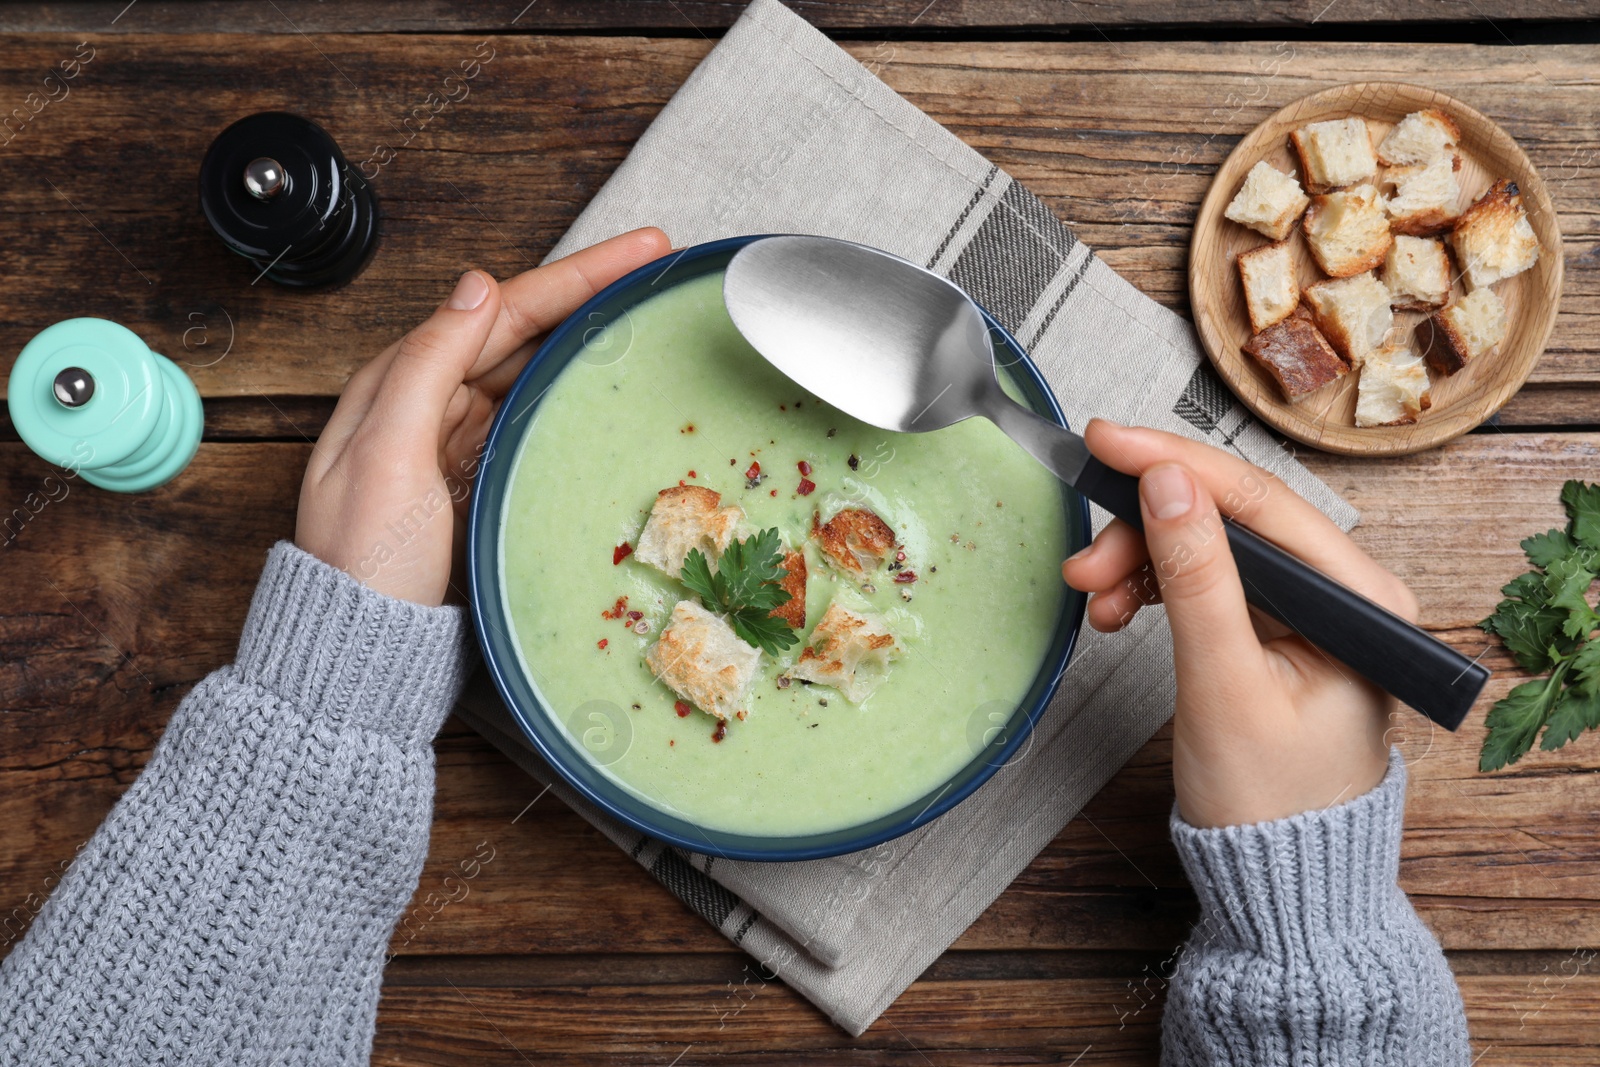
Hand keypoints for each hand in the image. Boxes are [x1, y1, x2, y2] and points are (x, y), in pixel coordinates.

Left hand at [296, 227, 672, 605]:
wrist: (365, 653)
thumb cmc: (366, 561)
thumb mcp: (387, 453)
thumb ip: (428, 366)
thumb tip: (477, 287)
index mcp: (399, 384)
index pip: (497, 310)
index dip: (571, 275)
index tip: (635, 251)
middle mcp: (429, 405)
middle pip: (519, 332)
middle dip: (587, 294)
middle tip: (653, 266)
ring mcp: (458, 445)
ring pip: (530, 372)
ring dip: (583, 338)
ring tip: (639, 310)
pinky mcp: (481, 484)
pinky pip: (533, 421)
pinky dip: (570, 395)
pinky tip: (603, 383)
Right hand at [1060, 419, 1419, 827]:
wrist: (1275, 878)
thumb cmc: (1271, 803)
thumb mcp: (1225, 684)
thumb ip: (1199, 578)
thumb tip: (1167, 483)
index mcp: (1362, 601)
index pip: (1260, 500)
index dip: (1176, 463)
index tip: (1107, 442)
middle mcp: (1342, 595)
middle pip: (1229, 519)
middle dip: (1144, 529)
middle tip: (1083, 559)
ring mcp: (1305, 611)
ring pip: (1207, 547)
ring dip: (1139, 560)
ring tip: (1090, 594)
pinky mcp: (1270, 630)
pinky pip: (1203, 582)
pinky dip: (1151, 588)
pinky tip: (1116, 608)